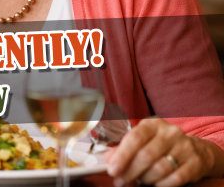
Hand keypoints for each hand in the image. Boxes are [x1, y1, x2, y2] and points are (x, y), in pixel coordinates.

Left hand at [105, 117, 221, 186]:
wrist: (195, 150)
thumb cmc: (161, 145)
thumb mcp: (142, 141)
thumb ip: (124, 148)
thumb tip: (109, 158)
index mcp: (153, 124)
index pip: (135, 138)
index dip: (122, 155)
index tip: (112, 170)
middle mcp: (170, 132)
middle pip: (146, 155)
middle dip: (130, 172)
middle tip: (121, 181)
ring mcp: (185, 147)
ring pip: (160, 168)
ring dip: (145, 179)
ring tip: (140, 180)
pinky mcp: (195, 163)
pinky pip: (175, 178)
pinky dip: (161, 184)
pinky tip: (156, 183)